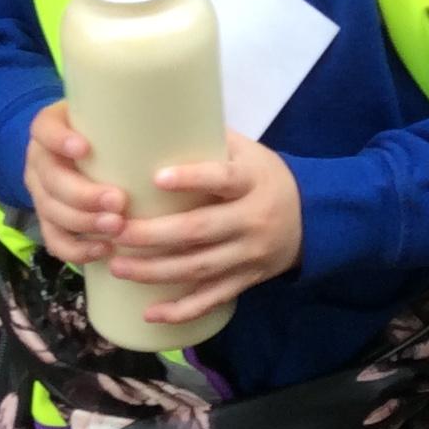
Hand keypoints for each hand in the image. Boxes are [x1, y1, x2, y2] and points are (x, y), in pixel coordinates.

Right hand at [22, 101, 129, 266]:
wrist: (88, 155)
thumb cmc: (111, 132)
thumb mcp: (114, 117)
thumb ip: (134, 117)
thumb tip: (186, 122)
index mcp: (50, 129)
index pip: (44, 129)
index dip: (59, 140)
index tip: (85, 148)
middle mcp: (41, 160)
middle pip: (51, 179)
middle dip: (83, 194)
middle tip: (119, 201)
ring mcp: (41, 192)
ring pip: (51, 211)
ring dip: (84, 223)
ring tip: (117, 227)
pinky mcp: (48, 220)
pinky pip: (54, 239)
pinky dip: (77, 249)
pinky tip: (103, 250)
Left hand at [105, 135, 303, 325]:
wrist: (313, 218)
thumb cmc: (265, 178)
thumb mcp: (249, 152)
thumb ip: (210, 141)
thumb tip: (157, 116)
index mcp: (252, 182)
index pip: (223, 179)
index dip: (192, 178)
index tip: (157, 178)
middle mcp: (252, 220)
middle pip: (199, 230)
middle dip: (153, 235)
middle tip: (115, 230)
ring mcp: (249, 255)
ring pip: (199, 268)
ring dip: (155, 271)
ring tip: (117, 266)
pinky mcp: (247, 280)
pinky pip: (212, 299)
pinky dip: (182, 310)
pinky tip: (150, 312)